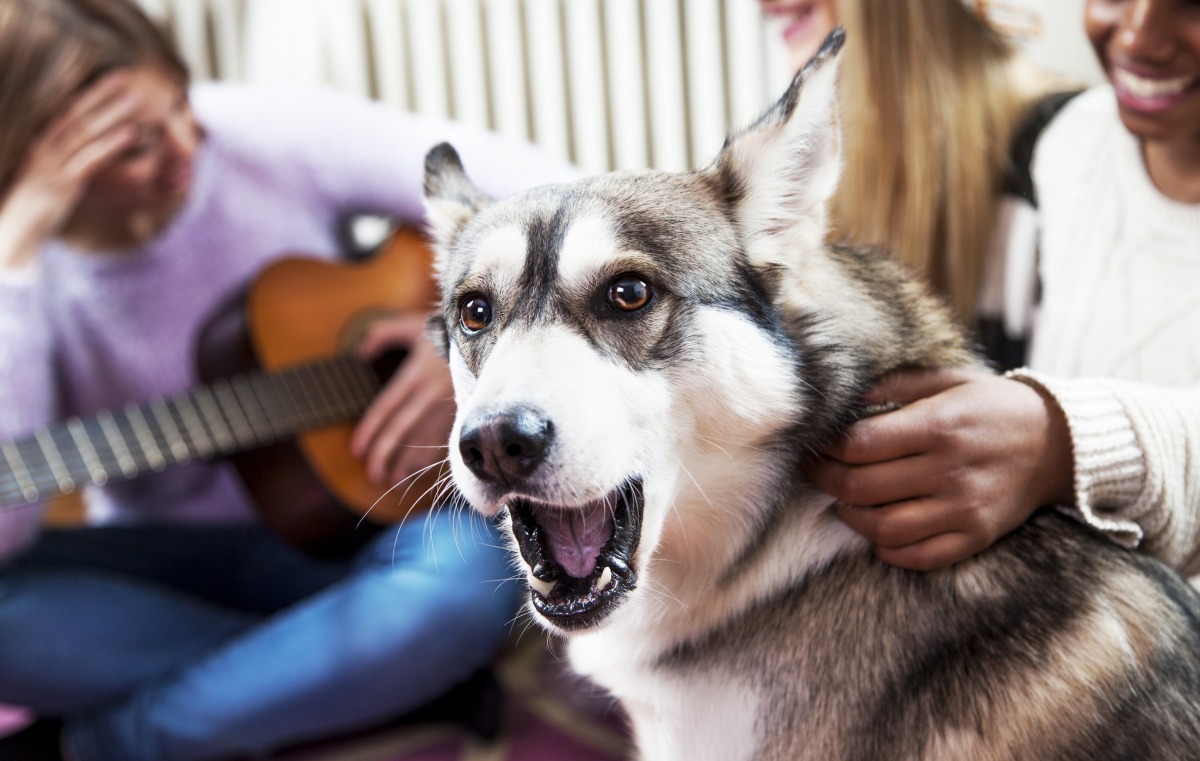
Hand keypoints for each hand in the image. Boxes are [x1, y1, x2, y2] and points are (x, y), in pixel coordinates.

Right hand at [0, 71, 138, 266]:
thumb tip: (91, 149)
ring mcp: (52, 166)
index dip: (88, 93)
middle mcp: (43, 149)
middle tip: (124, 76)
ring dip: (109, 115)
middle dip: (99, 94)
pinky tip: (130, 134)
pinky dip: (110, 144)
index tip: (111, 77)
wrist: (14, 233)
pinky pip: (89, 160)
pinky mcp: (63, 185)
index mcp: (39, 144)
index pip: (65, 110)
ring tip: (134, 102)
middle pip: (74, 115)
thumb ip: (67, 160)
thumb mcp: (49, 177)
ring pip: (83, 133)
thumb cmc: (33, 206)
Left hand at [350, 313, 454, 491]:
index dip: (369, 431)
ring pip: (422, 440)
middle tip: (371, 474)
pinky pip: (443, 440)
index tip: (357, 450)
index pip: (386, 409)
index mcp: (414, 375)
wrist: (490, 336)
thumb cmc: (446, 330)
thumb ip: (382, 334)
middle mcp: (429, 394)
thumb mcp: (412, 325)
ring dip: (406, 464)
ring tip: (391, 479)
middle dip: (384, 455)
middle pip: (401, 430)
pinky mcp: (463, 414)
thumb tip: (360, 353)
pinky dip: (429, 458)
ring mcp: (447, 406)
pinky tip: (417, 471)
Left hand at [804, 368, 1073, 570]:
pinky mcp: (976, 536)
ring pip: (884, 528)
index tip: (816, 442)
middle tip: (814, 471)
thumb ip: (897, 385)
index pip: (860, 444)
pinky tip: (877, 532)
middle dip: (825, 480)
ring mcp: (964, 508)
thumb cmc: (994, 407)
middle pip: (862, 487)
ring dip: (851, 517)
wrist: (1060, 444)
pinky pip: (919, 556)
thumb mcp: (950, 380)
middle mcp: (949, 470)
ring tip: (843, 501)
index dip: (827, 446)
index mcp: (939, 425)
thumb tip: (846, 394)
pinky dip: (888, 550)